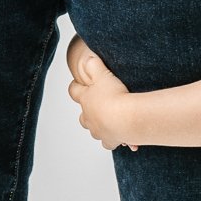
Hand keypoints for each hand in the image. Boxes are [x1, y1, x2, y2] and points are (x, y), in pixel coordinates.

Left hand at [66, 30, 137, 150]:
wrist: (126, 118)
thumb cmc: (114, 96)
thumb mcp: (103, 74)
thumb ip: (94, 64)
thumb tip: (88, 58)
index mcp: (86, 100)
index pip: (74, 91)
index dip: (75, 86)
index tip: (78, 84)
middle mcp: (89, 117)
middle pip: (82, 117)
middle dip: (88, 112)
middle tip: (98, 106)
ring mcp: (99, 131)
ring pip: (95, 131)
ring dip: (101, 126)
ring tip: (111, 121)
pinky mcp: (111, 140)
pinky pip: (110, 142)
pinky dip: (115, 139)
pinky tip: (123, 137)